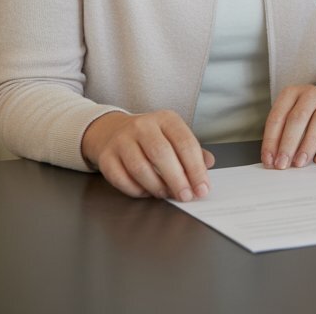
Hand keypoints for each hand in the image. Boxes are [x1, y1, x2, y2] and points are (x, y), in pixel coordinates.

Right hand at [81, 110, 213, 201]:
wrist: (112, 131)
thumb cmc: (151, 137)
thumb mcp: (173, 136)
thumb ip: (192, 150)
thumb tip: (209, 164)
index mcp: (165, 119)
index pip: (185, 143)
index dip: (196, 169)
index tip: (202, 188)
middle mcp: (143, 126)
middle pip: (162, 155)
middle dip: (177, 180)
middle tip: (186, 196)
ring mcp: (122, 140)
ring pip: (140, 168)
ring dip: (157, 186)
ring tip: (167, 194)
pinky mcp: (106, 156)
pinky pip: (121, 179)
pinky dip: (136, 190)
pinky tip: (147, 192)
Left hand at [261, 85, 315, 168]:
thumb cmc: (306, 114)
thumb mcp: (289, 116)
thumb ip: (281, 135)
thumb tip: (273, 159)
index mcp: (291, 93)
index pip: (278, 116)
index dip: (271, 140)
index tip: (269, 160)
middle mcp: (311, 94)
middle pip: (298, 118)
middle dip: (288, 143)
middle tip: (282, 163)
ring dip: (307, 145)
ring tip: (299, 162)